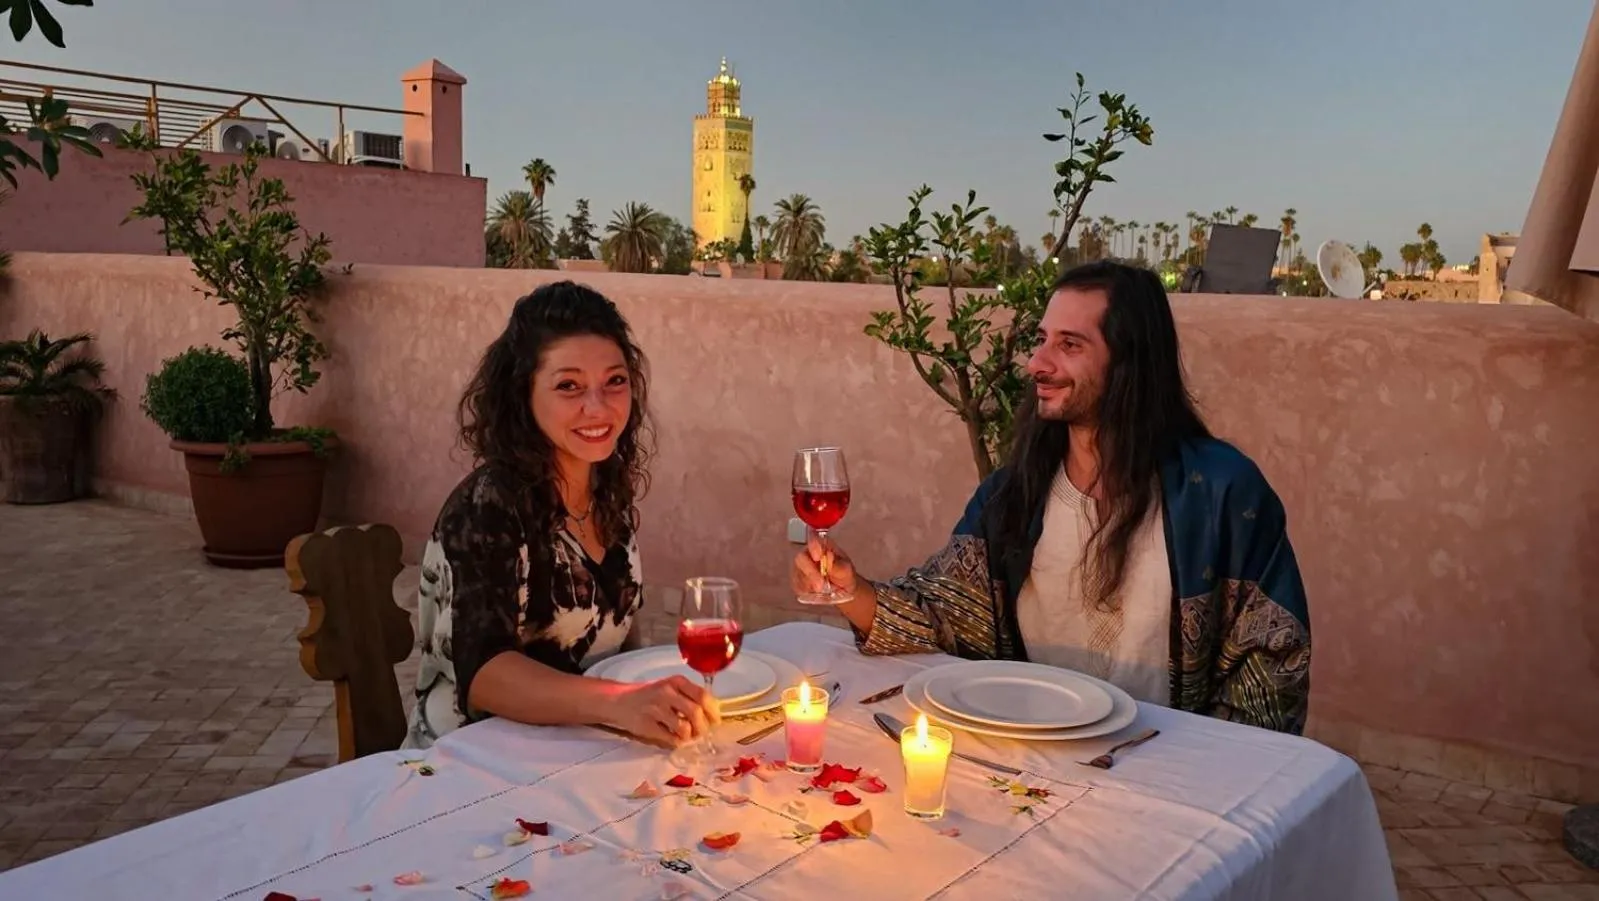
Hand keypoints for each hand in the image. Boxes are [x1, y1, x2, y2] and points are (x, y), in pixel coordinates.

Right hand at [603, 675, 720, 747]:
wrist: (620, 701)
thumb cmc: (651, 696)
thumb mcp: (671, 688)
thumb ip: (690, 696)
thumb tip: (713, 713)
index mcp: (676, 682)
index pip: (703, 696)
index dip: (713, 712)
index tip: (715, 721)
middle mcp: (666, 693)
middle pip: (695, 713)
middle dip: (703, 727)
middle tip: (701, 733)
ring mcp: (656, 709)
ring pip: (684, 728)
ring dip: (689, 736)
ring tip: (686, 736)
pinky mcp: (647, 725)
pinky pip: (670, 738)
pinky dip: (677, 742)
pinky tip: (674, 738)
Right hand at [792, 533, 856, 596]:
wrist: (842, 590)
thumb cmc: (845, 575)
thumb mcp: (847, 570)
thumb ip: (838, 565)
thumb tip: (828, 557)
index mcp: (822, 545)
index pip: (813, 540)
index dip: (813, 546)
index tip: (818, 557)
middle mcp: (808, 553)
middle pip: (800, 558)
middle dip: (810, 573)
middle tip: (821, 585)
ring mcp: (800, 567)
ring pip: (798, 574)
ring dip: (810, 584)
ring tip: (824, 589)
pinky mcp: (797, 580)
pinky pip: (797, 585)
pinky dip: (807, 591)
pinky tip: (817, 592)